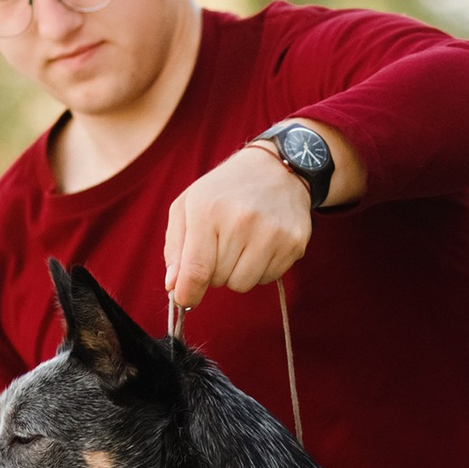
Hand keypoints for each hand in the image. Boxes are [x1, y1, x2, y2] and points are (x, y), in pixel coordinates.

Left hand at [164, 145, 312, 312]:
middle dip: (215, 271)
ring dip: (237, 273)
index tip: (185, 299)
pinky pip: (268, 278)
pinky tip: (262, 243)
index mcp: (208, 210)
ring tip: (241, 245)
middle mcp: (242, 221)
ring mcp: (272, 233)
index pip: (197, 270)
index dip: (188, 293)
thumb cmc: (224, 190)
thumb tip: (174, 286)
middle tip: (221, 246)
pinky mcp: (294, 242)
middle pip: (219, 280)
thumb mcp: (188, 205)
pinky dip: (260, 268)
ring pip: (243, 284)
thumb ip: (175, 248)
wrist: (276, 168)